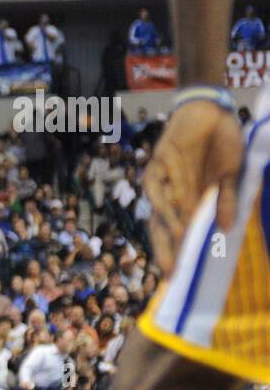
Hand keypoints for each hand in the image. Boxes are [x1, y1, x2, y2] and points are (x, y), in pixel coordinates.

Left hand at [142, 100, 243, 276]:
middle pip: (162, 229)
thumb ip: (226, 199)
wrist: (212, 111)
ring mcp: (164, 181)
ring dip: (168, 229)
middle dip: (165, 250)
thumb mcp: (231, 175)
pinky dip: (166, 200)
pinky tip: (174, 213)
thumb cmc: (222, 145)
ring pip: (159, 211)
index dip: (176, 254)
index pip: (178, 234)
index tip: (178, 278)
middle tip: (170, 273)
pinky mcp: (158, 164)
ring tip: (178, 246)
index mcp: (190, 203)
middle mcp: (173, 197)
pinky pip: (158, 186)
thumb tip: (227, 228)